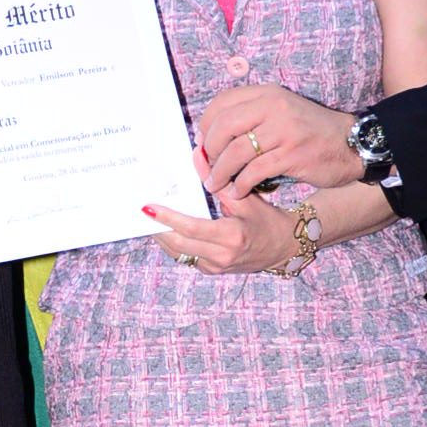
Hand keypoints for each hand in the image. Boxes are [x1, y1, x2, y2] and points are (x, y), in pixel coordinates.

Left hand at [143, 194, 295, 277]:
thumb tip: (196, 155)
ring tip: (149, 220)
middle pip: (179, 244)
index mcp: (231, 237)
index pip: (191, 228)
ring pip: (179, 253)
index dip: (167, 218)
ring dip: (161, 237)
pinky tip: (165, 230)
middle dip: (157, 228)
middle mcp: (221, 256)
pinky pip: (186, 257)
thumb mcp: (246, 198)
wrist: (283, 248)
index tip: (149, 208)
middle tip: (142, 212)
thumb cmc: (267, 221)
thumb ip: (218, 179)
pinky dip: (173, 244)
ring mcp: (215, 267)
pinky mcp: (212, 271)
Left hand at [200, 85, 360, 192]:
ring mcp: (283, 130)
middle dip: (209, 150)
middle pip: (223, 126)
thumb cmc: (310, 131)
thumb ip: (250, 117)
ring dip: (220, 172)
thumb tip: (210, 136)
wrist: (351, 144)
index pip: (222, 103)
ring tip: (215, 184)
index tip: (202, 143)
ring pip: (236, 152)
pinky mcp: (292, 154)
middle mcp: (273, 107)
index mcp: (267, 94)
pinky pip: (255, 171)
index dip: (206, 125)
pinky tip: (238, 190)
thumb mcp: (281, 112)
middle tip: (207, 167)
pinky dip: (241, 184)